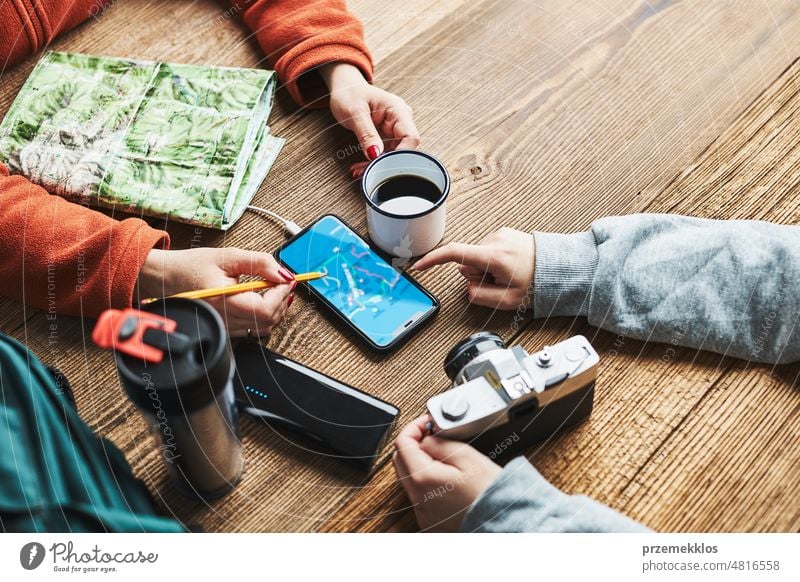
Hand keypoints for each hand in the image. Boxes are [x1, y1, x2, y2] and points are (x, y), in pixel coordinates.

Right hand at [136, 248, 295, 336]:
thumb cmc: (191, 266)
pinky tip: (261, 298)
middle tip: (282, 280)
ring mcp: (225, 327)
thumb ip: (259, 263)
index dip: (282, 293)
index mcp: (225, 301)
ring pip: (264, 327)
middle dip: (282, 300)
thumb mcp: (228, 256)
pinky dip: (264, 315)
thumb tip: (283, 273)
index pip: (266, 309)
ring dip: (276, 308)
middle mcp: (225, 319)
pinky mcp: (226, 329)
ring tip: (273, 288)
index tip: (287, 278)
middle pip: (269, 320)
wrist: (166, 278)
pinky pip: (253, 329)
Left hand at [321, 63, 420, 177]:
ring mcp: (394, 130)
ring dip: (377, 165)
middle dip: (385, 163)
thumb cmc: (349, 93)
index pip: (411, 137)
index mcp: (398, 110)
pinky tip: (361, 167)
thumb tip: (375, 154)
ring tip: (359, 171)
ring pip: (393, 155)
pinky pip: (384, 154)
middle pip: (403, 149)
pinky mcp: (387, 137)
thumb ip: (366, 133)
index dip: (401, 154)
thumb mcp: (354, 112)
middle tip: (365, 171)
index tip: (383, 165)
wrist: (345, 88)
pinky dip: (373, 162)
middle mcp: (400, 120)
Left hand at [393, 415, 500, 531]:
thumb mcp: (466, 456)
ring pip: (408, 477)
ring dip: (418, 461)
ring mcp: (421, 511)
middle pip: (400, 460)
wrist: (502, 520)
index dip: (414, 427)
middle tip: (433, 435)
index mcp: (422, 479)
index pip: (402, 443)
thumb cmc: (488, 491)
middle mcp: (417, 498)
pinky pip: (418, 493)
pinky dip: (425, 479)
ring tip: (443, 455)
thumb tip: (425, 438)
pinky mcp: (428, 519)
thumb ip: (439, 443)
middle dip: (413, 442)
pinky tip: (444, 475)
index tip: (428, 423)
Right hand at [414, 228, 535, 309]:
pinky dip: (494, 261)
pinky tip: (511, 266)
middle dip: (478, 276)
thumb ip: (480, 297)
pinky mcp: (505, 233)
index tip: (419, 266)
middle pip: (468, 262)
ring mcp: (500, 235)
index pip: (454, 254)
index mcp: (493, 255)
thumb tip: (468, 288)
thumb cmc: (538, 283)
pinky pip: (488, 250)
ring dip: (488, 269)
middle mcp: (495, 240)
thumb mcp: (508, 301)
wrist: (560, 267)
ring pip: (478, 257)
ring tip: (509, 274)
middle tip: (500, 283)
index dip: (433, 260)